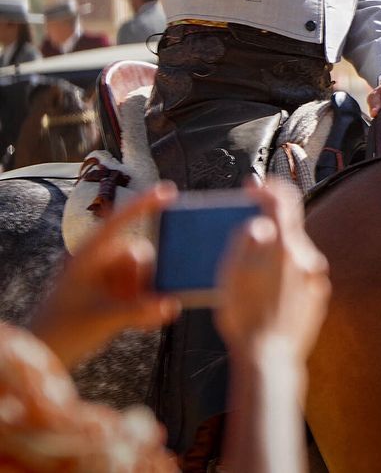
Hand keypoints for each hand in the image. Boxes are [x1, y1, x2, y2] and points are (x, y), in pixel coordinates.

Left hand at [28, 182, 180, 367]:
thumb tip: (171, 304)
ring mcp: (104, 276)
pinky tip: (141, 325)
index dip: (143, 204)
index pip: (118, 221)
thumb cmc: (63, 330)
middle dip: (147, 278)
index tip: (168, 191)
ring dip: (147, 294)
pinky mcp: (110, 291)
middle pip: (139, 253)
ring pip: (142, 272)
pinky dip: (144, 303)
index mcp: (88, 256)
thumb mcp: (103, 319)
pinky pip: (139, 288)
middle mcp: (98, 261)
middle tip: (145, 301)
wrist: (44, 352)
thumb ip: (139, 310)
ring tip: (141, 321)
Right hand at [214, 182, 330, 363]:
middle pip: (289, 228)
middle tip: (246, 232)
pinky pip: (300, 275)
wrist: (269, 357)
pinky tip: (266, 293)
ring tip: (251, 275)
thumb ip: (245, 240)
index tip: (255, 186)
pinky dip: (284, 275)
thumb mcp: (231, 274)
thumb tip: (259, 220)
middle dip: (268, 225)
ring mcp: (315, 277)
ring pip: (294, 253)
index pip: (283, 200)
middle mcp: (306, 257)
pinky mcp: (318, 295)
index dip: (268, 187)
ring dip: (275, 254)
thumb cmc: (243, 317)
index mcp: (284, 246)